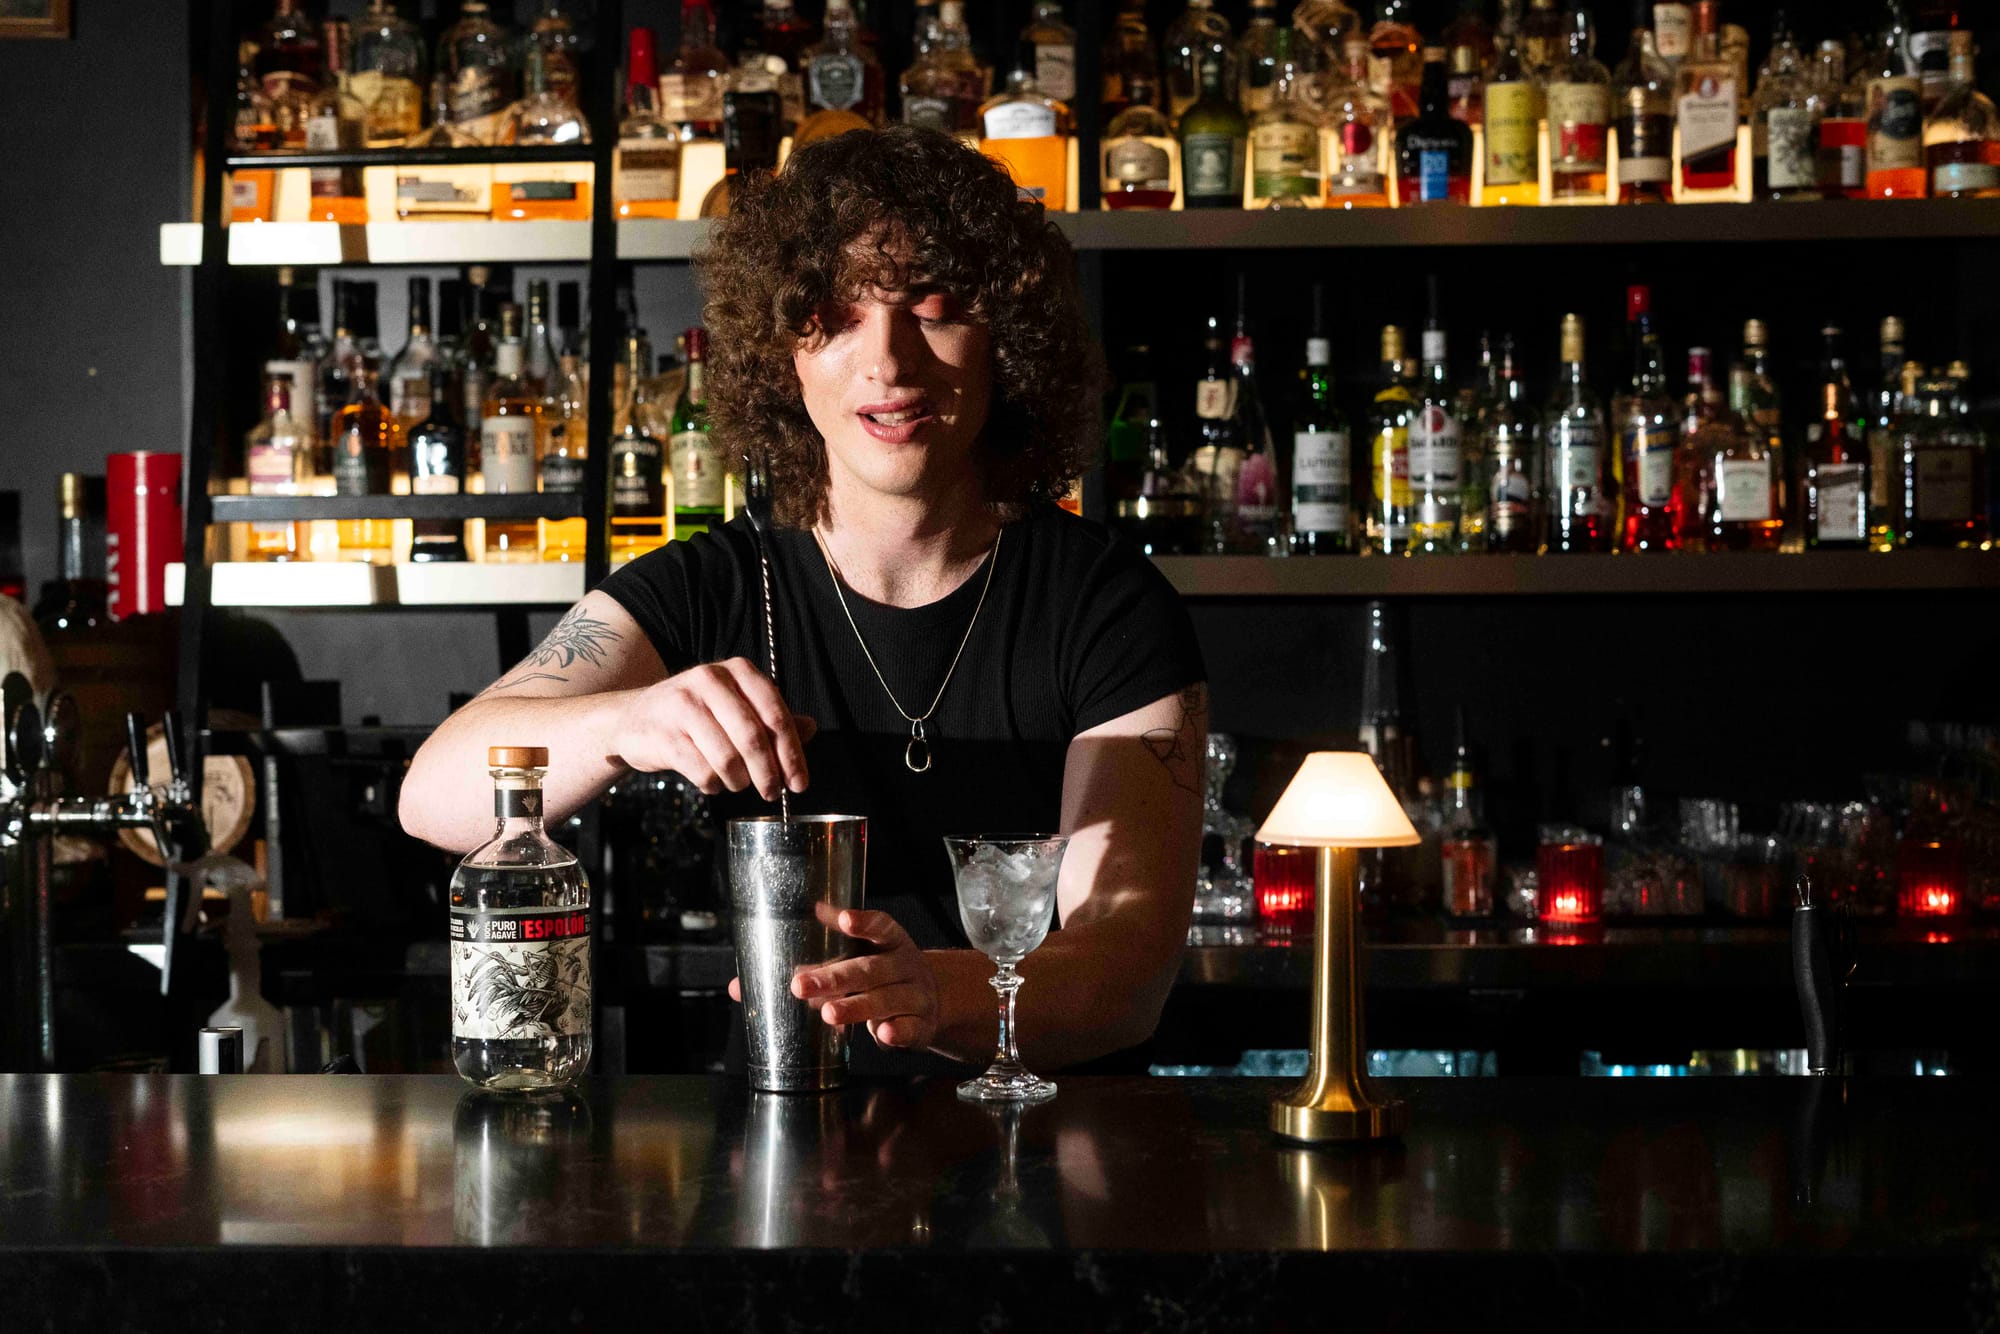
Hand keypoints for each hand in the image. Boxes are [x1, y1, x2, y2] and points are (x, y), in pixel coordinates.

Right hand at [612, 657, 814, 800]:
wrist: (633, 719)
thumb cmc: (694, 715)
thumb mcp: (736, 707)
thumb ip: (771, 718)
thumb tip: (810, 728)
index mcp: (737, 671)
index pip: (775, 713)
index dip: (791, 752)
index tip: (800, 782)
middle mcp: (709, 680)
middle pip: (752, 737)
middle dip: (768, 773)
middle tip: (773, 793)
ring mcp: (683, 705)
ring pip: (727, 758)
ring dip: (738, 781)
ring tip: (736, 783)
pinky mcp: (663, 734)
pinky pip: (702, 771)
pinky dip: (713, 784)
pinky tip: (712, 781)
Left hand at [726, 909, 938, 1050]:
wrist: (932, 1002)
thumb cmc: (879, 978)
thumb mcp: (852, 963)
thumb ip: (805, 970)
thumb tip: (738, 987)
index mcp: (887, 942)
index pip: (878, 926)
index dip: (861, 922)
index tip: (841, 918)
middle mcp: (903, 964)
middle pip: (870, 968)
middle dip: (834, 977)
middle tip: (800, 985)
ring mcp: (914, 994)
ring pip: (885, 998)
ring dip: (856, 1007)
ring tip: (828, 1013)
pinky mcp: (920, 1024)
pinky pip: (909, 1028)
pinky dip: (897, 1032)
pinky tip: (882, 1034)